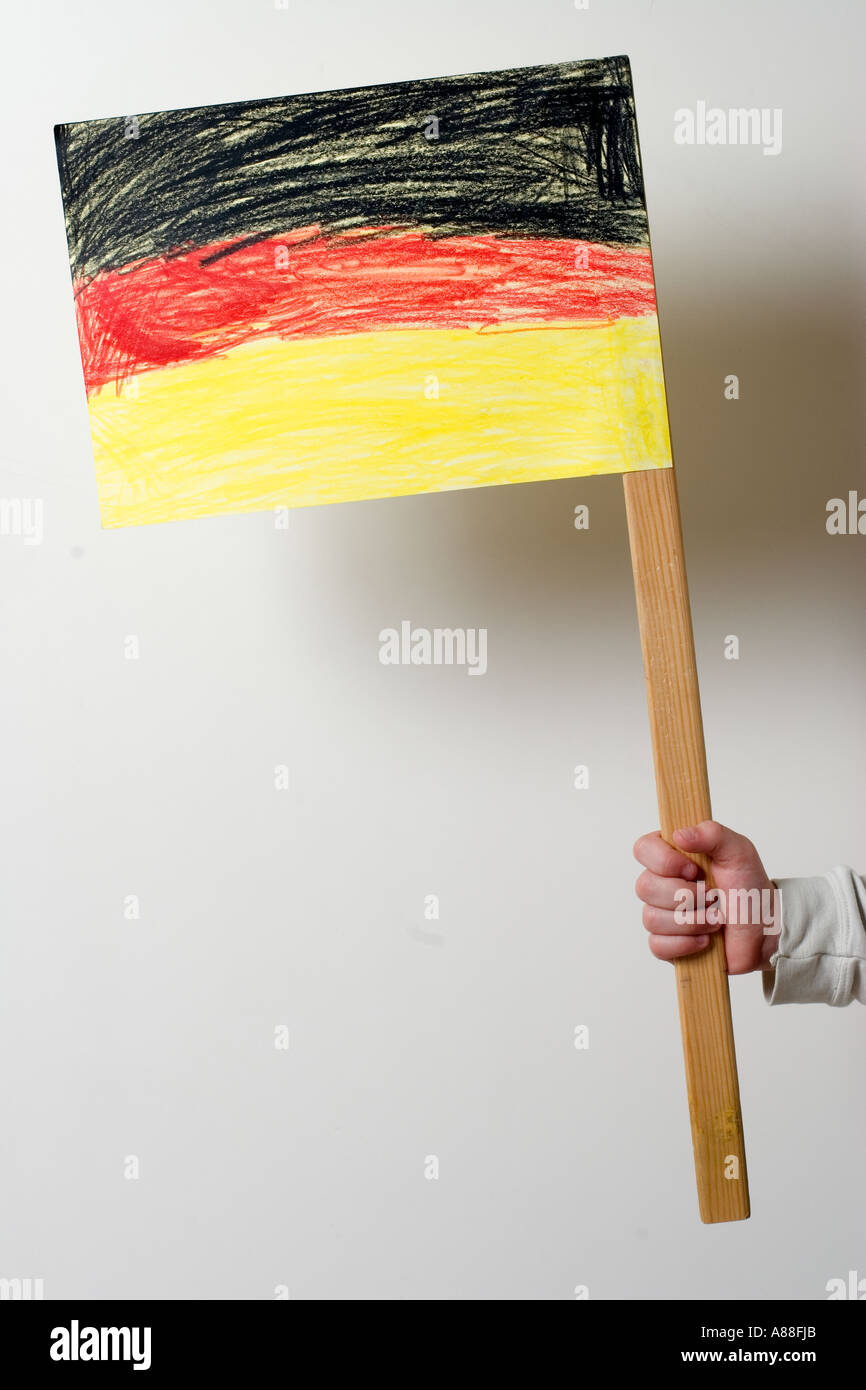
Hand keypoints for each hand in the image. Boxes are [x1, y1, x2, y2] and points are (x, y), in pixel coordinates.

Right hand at [633, 820, 778, 974]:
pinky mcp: (666, 944)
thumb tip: (679, 835)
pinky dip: (686, 944)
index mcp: (673, 856)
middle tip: (713, 897)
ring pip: (652, 918)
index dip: (664, 861)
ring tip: (716, 920)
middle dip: (686, 896)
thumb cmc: (749, 888)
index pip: (643, 849)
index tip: (693, 870)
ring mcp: (661, 915)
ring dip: (692, 921)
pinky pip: (657, 945)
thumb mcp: (739, 852)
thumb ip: (712, 834)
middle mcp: (662, 884)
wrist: (764, 929)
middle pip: (645, 887)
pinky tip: (706, 940)